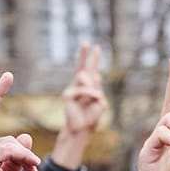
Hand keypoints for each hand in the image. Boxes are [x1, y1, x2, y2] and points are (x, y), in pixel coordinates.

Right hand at [52, 44, 107, 169]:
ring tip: (94, 98)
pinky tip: (91, 99)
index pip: (92, 70)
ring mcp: (73, 88)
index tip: (96, 48)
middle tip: (86, 42)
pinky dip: (89, 94)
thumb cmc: (92, 117)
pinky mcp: (68, 94)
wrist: (82, 129)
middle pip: (82, 66)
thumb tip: (88, 82)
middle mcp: (80, 85)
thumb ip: (97, 91)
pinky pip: (82, 90)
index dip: (94, 59)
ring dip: (92, 88)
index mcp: (89, 86)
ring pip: (85, 77)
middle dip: (85, 54)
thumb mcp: (101, 103)